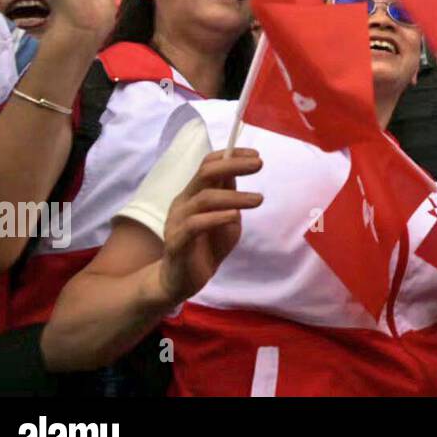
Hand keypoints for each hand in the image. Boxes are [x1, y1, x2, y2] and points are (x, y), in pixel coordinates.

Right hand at [158, 149, 263, 306]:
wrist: (182, 281)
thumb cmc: (208, 246)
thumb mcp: (226, 218)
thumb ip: (230, 196)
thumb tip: (239, 169)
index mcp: (194, 193)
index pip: (208, 164)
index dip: (232, 155)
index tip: (256, 154)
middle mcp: (184, 202)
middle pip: (205, 173)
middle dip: (233, 165)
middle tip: (259, 164)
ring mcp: (177, 221)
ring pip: (204, 198)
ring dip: (235, 196)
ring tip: (259, 199)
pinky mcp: (176, 242)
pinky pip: (194, 224)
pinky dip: (217, 217)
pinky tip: (234, 216)